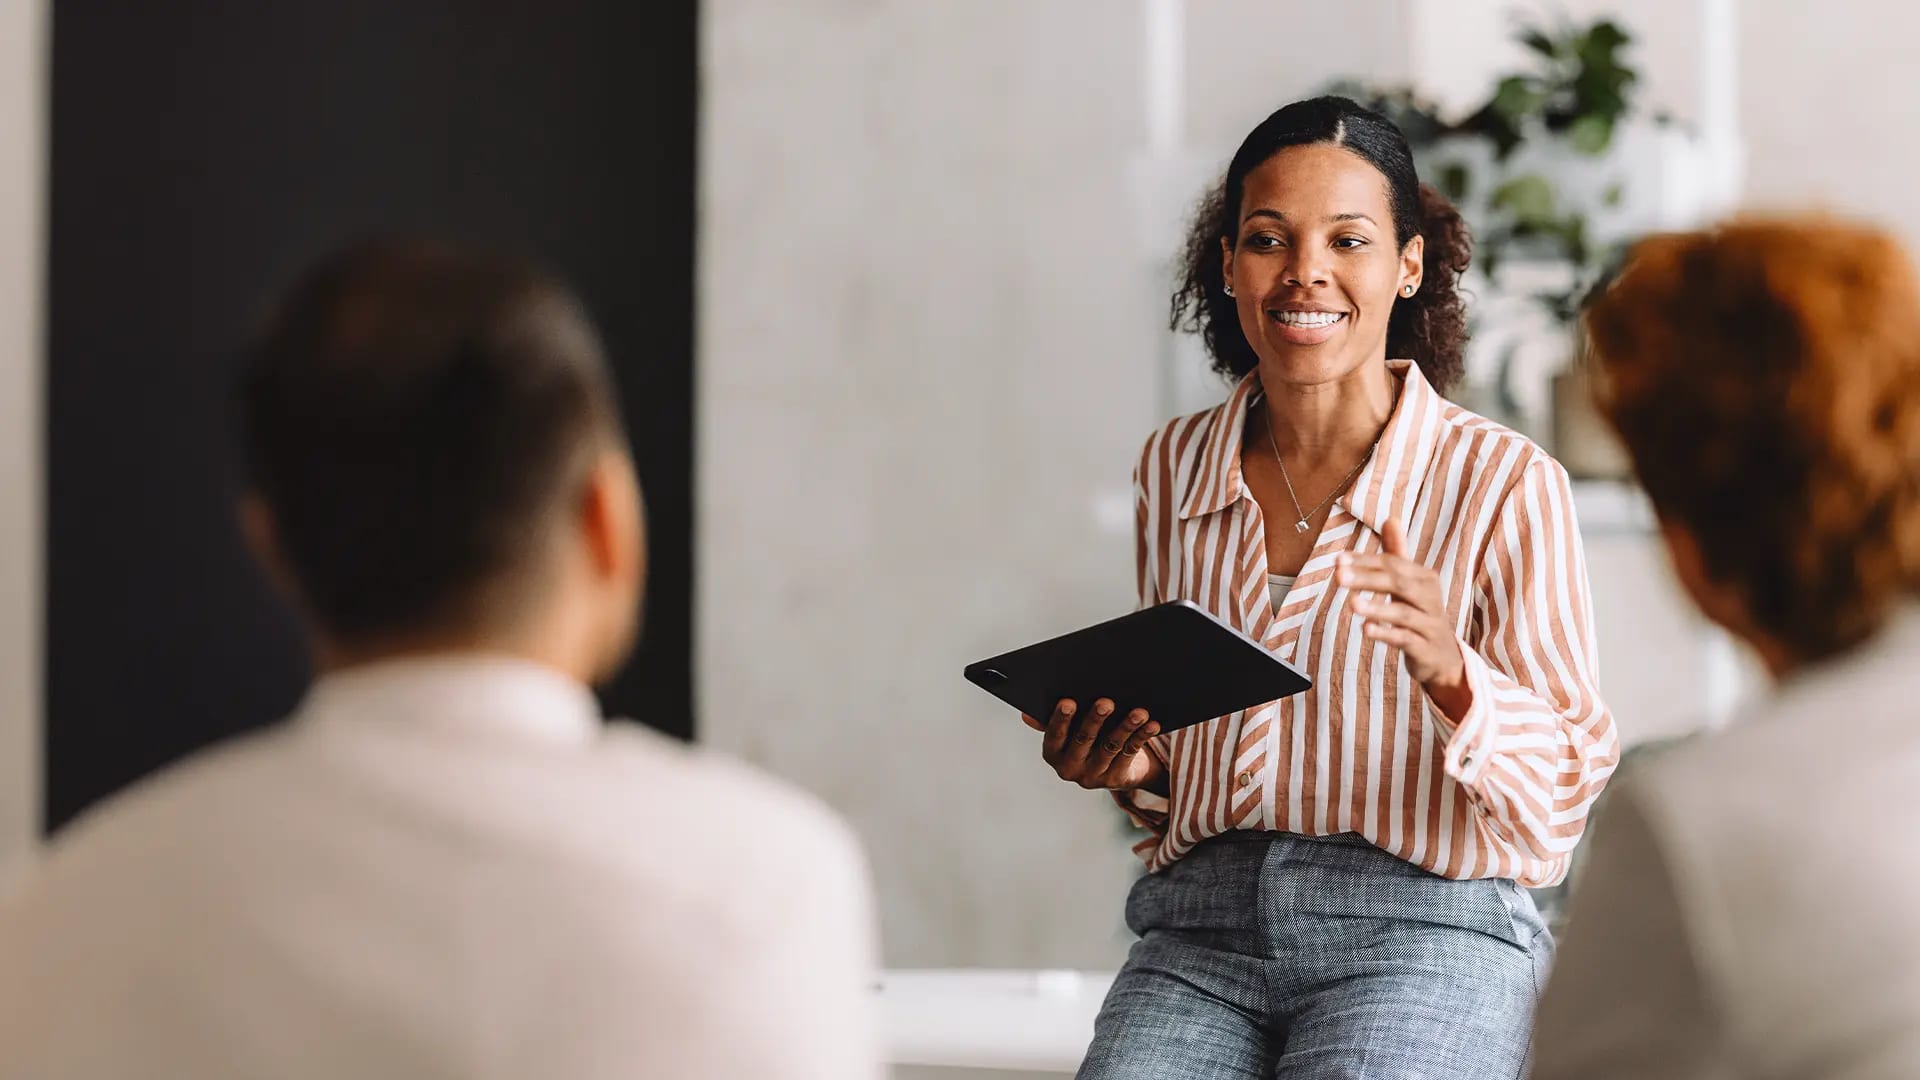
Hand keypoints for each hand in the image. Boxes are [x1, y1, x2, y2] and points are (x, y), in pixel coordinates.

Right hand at [1019, 698, 1165, 793]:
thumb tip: (1026, 715)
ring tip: (1138, 711)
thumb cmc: (1084, 739)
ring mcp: (1094, 776)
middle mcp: (1070, 768)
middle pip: (1084, 741)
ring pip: (1111, 747)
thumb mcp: (1066, 732)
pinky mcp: (1117, 779)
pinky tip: (1151, 723)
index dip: (1061, 719)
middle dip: (1095, 720)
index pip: (1054, 736)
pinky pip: (1130, 753)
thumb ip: (1049, 722)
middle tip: (1106, 701)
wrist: (1111, 769)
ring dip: (1125, 727)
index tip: (1068, 701)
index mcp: (1053, 754)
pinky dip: (1142, 736)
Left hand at [1335, 519, 1472, 719]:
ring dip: (1377, 608)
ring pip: (1403, 614)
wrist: (1444, 657)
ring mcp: (1430, 624)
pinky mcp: (1425, 649)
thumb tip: (1391, 517)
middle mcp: (1430, 598)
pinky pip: (1406, 640)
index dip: (1366, 561)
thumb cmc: (1420, 614)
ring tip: (1352, 604)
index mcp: (1424, 579)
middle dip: (1368, 578)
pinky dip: (1387, 634)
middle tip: (1339, 576)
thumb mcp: (1410, 584)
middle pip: (1399, 583)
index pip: (1393, 564)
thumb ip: (1397, 554)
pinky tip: (1366, 630)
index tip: (1338, 560)